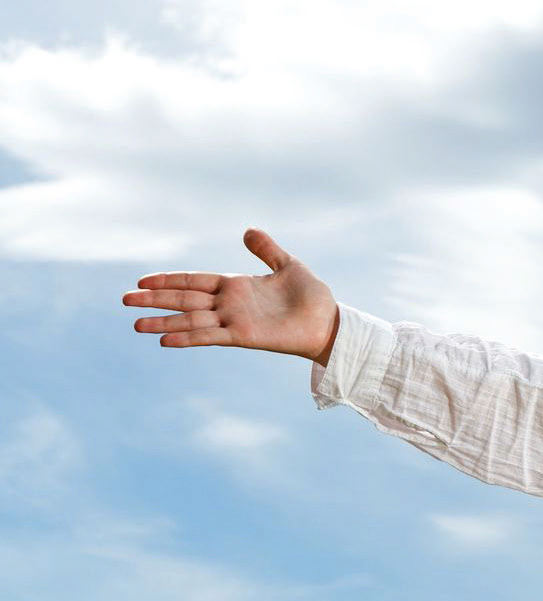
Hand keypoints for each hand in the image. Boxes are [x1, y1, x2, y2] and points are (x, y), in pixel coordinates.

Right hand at [122, 228, 339, 363]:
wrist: (330, 322)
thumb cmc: (313, 297)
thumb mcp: (288, 265)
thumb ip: (266, 250)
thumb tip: (248, 231)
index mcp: (235, 286)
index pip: (193, 280)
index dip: (168, 280)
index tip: (141, 282)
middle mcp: (229, 304)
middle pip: (183, 299)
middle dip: (154, 300)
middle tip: (124, 301)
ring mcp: (233, 321)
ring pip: (190, 320)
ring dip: (163, 322)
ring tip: (136, 325)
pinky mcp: (243, 336)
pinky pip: (209, 336)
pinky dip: (188, 338)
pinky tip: (166, 340)